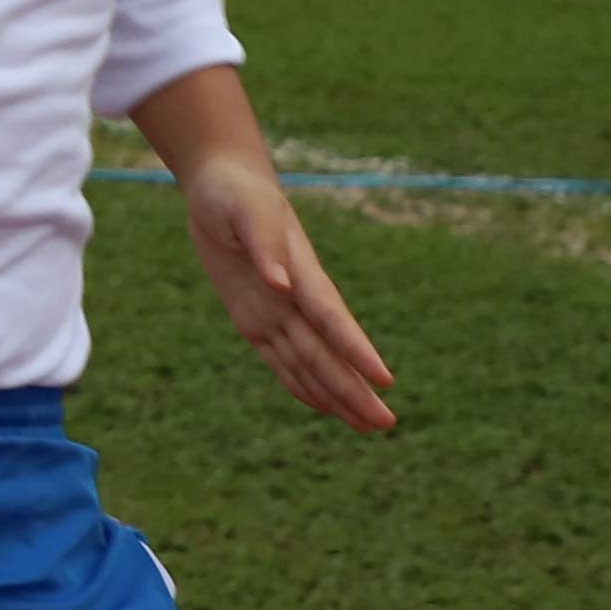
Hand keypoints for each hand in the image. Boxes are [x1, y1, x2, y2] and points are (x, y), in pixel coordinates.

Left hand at [175, 156, 397, 433]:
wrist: (222, 183)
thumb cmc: (236, 193)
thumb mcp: (245, 211)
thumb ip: (265, 246)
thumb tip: (281, 284)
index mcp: (301, 273)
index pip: (331, 319)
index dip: (356, 350)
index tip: (384, 379)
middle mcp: (295, 299)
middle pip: (328, 352)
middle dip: (355, 388)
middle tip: (387, 424)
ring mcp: (277, 310)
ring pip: (309, 362)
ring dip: (336, 394)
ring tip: (367, 426)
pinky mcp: (254, 316)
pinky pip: (281, 358)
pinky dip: (301, 384)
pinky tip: (324, 406)